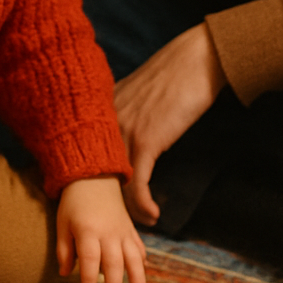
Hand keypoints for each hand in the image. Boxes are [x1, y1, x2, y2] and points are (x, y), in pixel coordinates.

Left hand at [56, 176, 146, 282]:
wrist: (93, 176)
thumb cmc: (73, 203)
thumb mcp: (62, 223)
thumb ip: (64, 249)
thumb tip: (65, 274)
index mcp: (88, 230)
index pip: (89, 260)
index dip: (88, 279)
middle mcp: (108, 232)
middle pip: (113, 262)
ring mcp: (122, 230)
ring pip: (133, 257)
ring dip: (137, 278)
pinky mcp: (130, 228)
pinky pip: (139, 247)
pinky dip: (142, 262)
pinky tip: (143, 274)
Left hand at [112, 22, 224, 225]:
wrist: (196, 59)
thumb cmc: (175, 74)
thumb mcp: (140, 92)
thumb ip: (127, 111)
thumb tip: (126, 133)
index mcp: (104, 108)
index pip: (86, 152)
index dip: (92, 181)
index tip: (101, 201)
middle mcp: (107, 120)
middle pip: (96, 172)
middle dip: (107, 201)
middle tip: (119, 220)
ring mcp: (125, 130)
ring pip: (116, 183)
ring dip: (129, 210)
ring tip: (140, 222)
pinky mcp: (147, 140)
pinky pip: (138, 183)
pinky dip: (144, 204)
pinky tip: (153, 215)